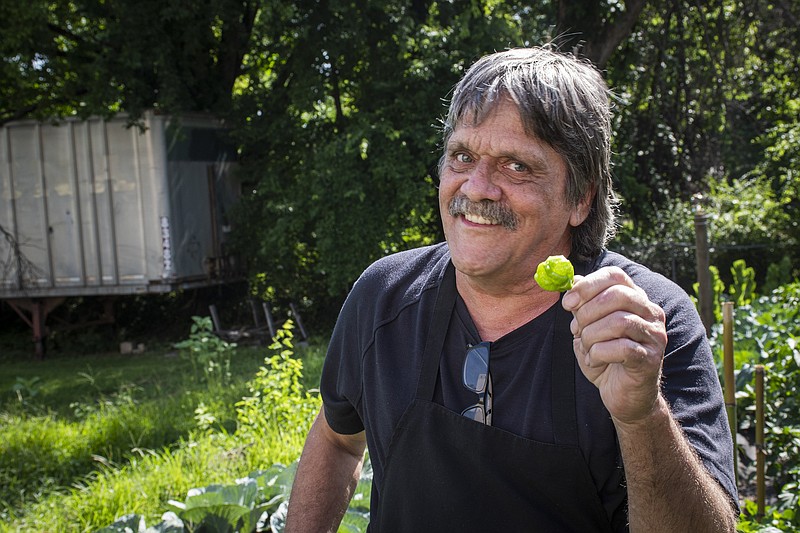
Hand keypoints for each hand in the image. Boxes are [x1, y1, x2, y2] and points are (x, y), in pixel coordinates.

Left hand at [562, 267, 667, 425]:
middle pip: (617, 295)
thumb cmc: (606, 358)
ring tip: (586, 348)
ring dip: (591, 335)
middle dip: (587, 312)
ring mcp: (654, 336)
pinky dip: (598, 354)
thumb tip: (573, 282)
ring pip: (619, 322)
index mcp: (636, 299)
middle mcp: (651, 313)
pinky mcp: (650, 359)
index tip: (568, 303)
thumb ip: (583, 306)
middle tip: (576, 329)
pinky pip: (622, 348)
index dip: (587, 285)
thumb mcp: (588, 328)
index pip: (615, 275)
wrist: (624, 396)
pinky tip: (594, 361)